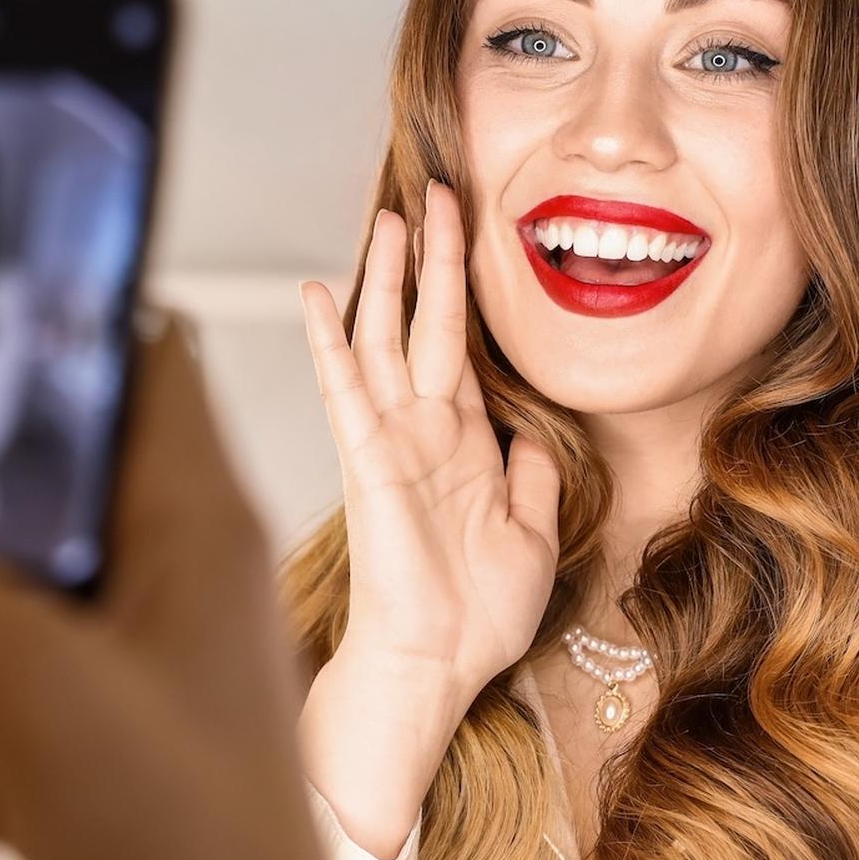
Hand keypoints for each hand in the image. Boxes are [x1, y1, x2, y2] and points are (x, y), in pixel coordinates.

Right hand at [0, 315, 394, 859]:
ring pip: (22, 564)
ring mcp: (140, 655)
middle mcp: (176, 574)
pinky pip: (8, 658)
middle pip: (60, 462)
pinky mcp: (104, 732)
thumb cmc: (197, 854)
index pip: (141, 351)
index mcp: (196, 521)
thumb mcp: (31, 682)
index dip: (56, 309)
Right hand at [294, 179, 561, 857]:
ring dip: (388, 277)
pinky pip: (346, 388)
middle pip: (425, 324)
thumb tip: (537, 431)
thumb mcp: (535, 531)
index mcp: (465, 443)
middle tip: (435, 194)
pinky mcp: (369, 462)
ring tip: (389, 215)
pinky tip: (321, 292)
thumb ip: (536, 473)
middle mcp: (424, 431)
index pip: (463, 348)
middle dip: (432, 258)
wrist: (437, 664)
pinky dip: (332, 339)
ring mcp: (393, 441)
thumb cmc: (478, 614)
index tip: (473, 237)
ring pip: (387, 339)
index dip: (468, 292)